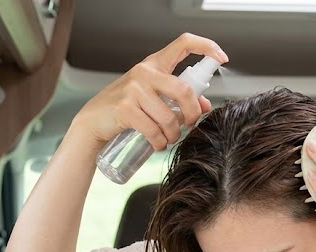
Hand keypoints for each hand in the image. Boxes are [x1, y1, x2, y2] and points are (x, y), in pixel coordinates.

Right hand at [71, 33, 227, 150]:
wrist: (94, 121)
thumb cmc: (125, 108)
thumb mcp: (153, 98)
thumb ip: (178, 99)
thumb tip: (205, 106)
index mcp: (155, 64)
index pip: (184, 44)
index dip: (206, 46)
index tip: (221, 57)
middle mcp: (145, 72)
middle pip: (184, 90)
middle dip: (192, 113)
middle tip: (190, 125)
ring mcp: (134, 89)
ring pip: (170, 117)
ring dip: (173, 135)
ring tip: (168, 139)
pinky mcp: (125, 108)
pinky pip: (154, 130)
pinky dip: (160, 142)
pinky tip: (158, 144)